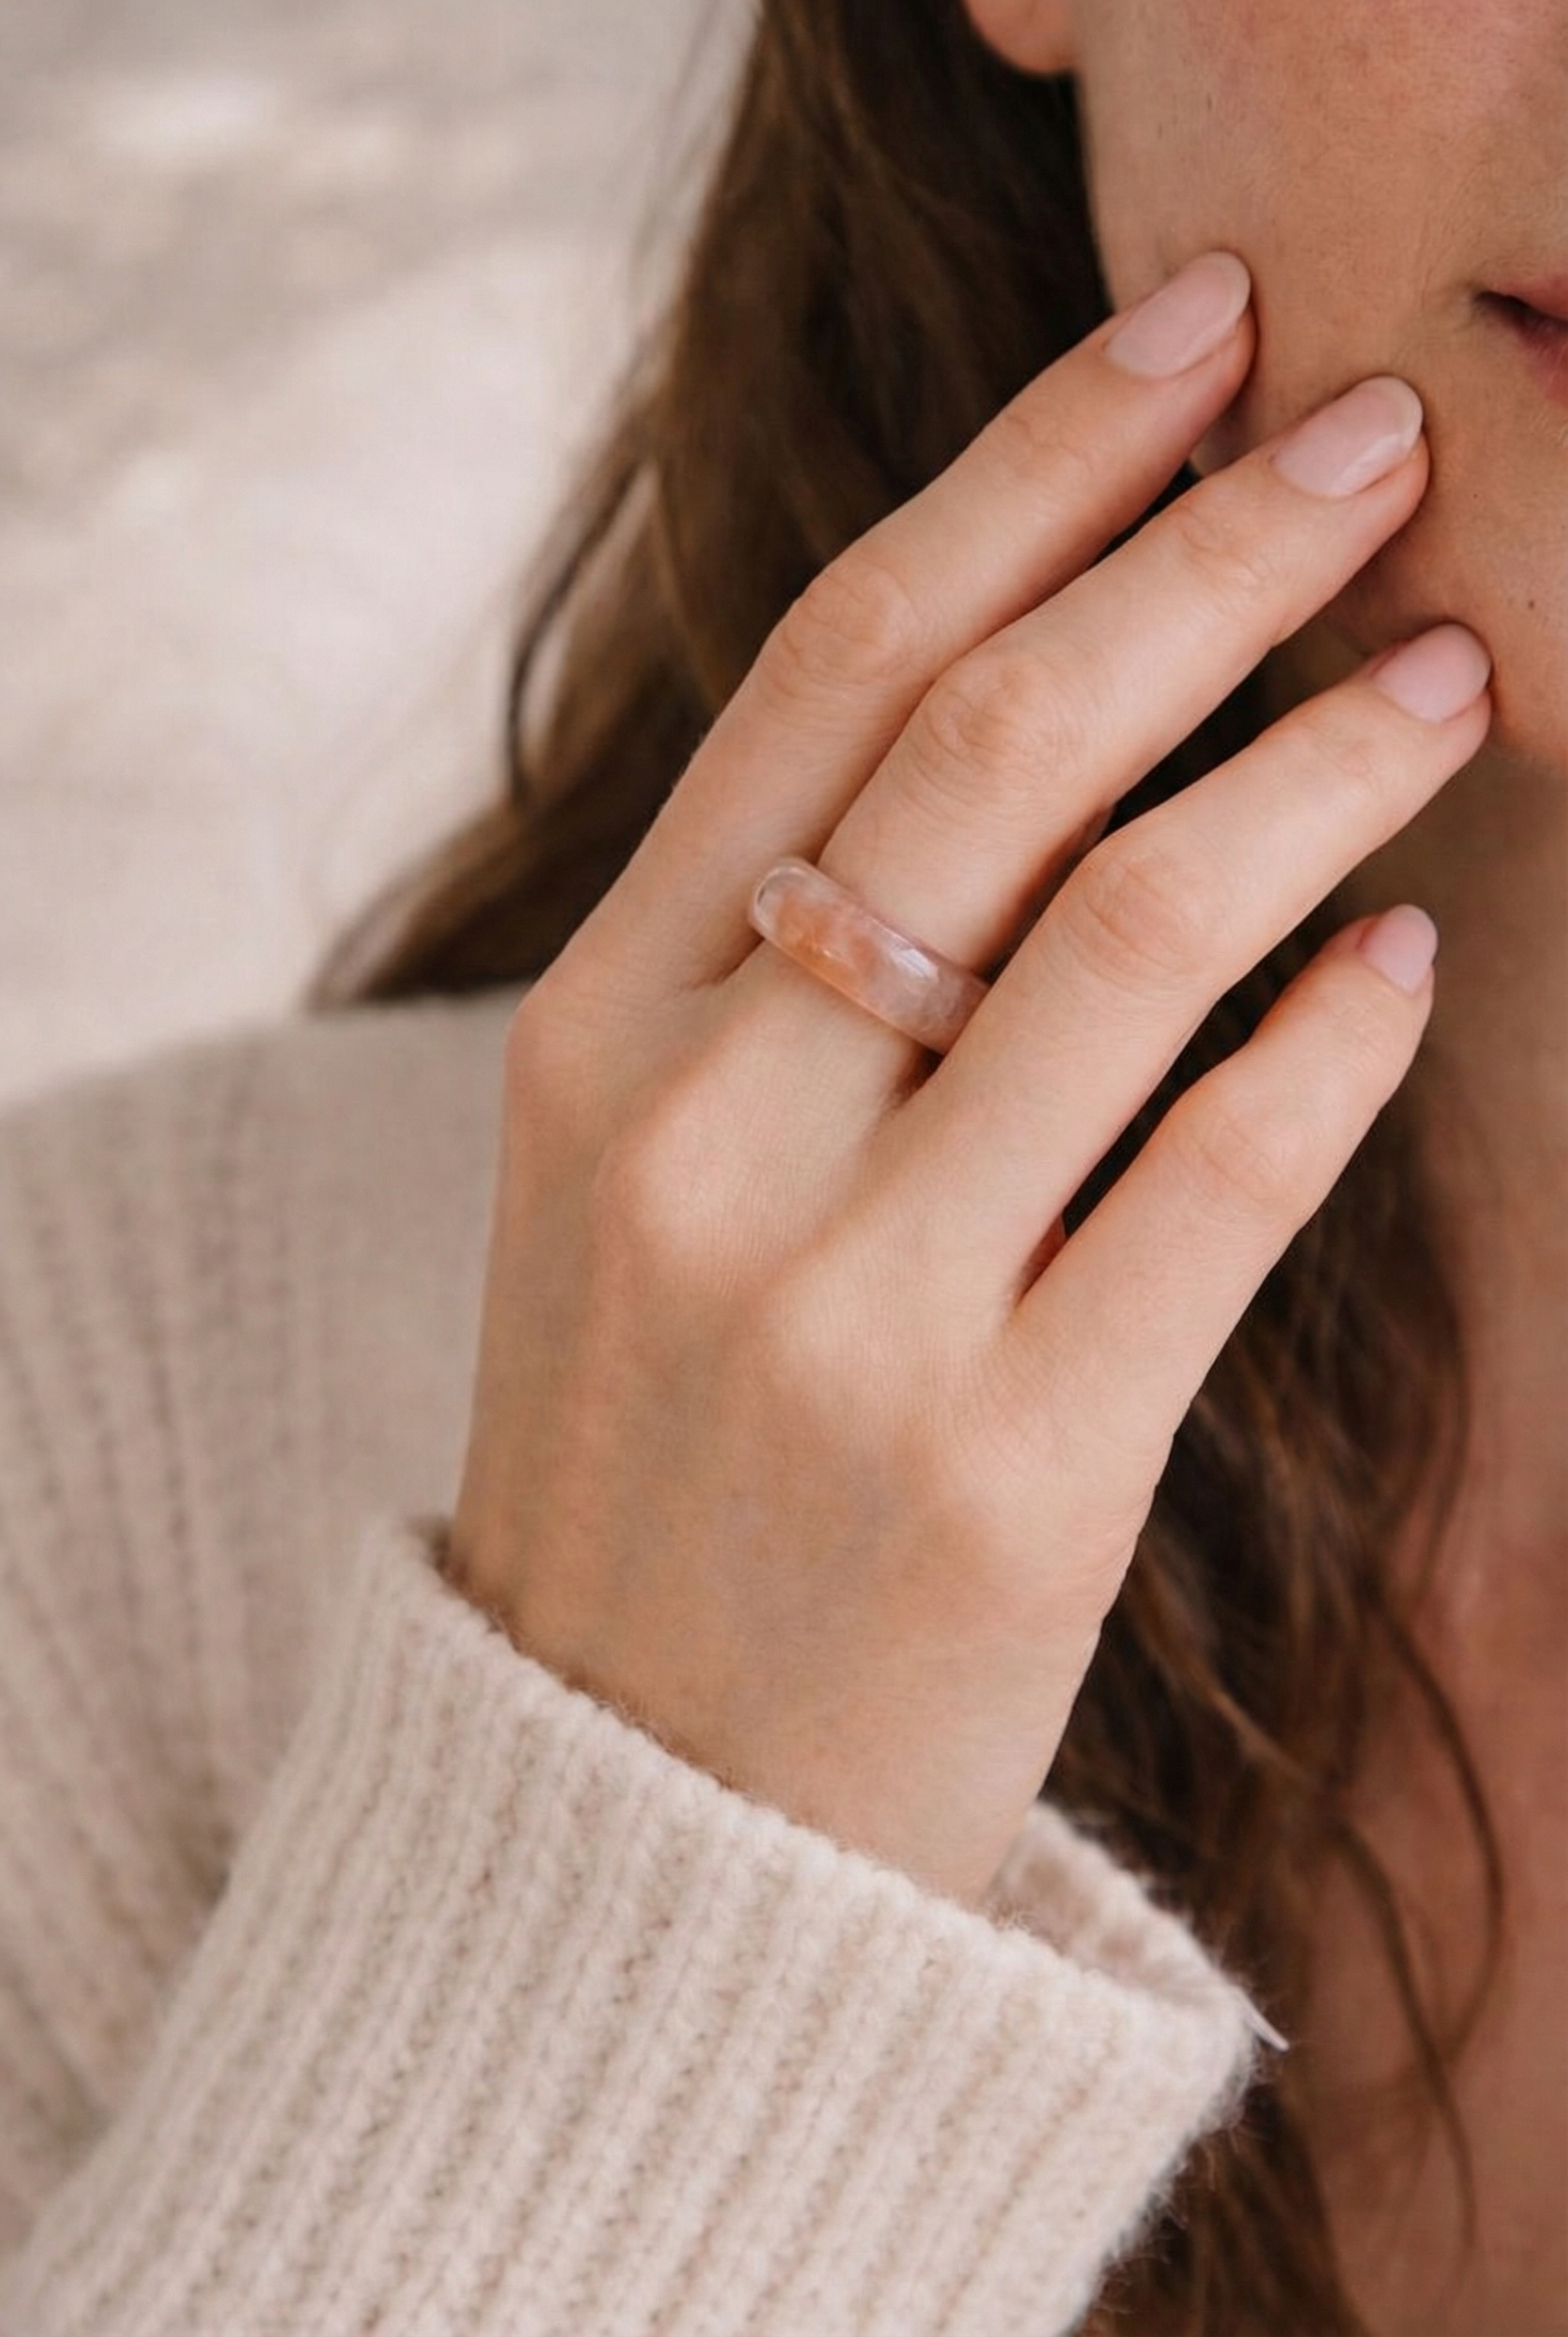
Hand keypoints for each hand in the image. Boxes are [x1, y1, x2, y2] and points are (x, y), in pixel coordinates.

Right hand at [446, 252, 1490, 1909]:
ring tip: (1447, 675)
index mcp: (587, 1041)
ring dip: (1315, 771)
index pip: (830, 671)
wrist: (628, 1812)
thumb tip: (1031, 726)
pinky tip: (1397, 958)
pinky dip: (1327, 1042)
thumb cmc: (660, 1465)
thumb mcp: (636, 1189)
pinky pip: (1214, 1183)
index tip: (1190, 345)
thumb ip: (775, 966)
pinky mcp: (1011, 1468)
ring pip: (1123, 935)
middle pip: (987, 752)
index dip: (1030, 474)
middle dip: (1204, 558)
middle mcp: (698, 1144)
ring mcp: (847, 1310)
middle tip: (1372, 445)